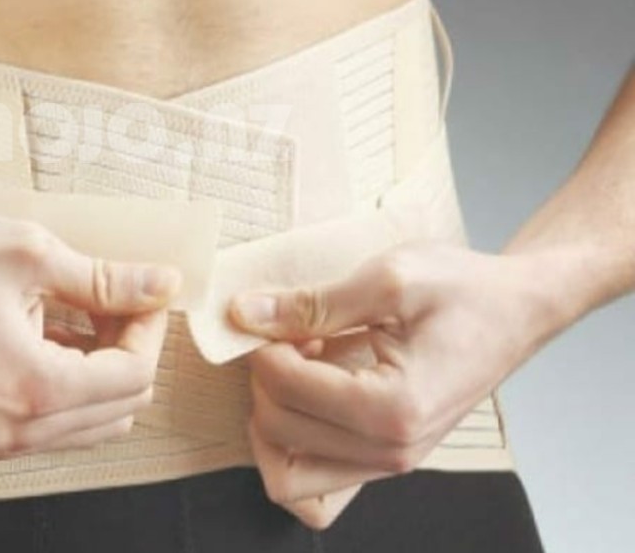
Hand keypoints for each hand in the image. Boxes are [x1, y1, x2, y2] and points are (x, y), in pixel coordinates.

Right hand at [0, 213, 181, 459]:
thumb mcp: (30, 255)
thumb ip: (106, 278)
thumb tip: (163, 284)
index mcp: (35, 387)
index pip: (135, 375)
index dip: (150, 328)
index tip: (141, 292)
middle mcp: (22, 428)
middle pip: (125, 403)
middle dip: (132, 346)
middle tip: (114, 297)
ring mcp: (6, 437)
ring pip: (100, 419)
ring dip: (108, 366)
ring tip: (83, 313)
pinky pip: (65, 421)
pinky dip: (78, 381)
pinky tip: (56, 331)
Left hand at [228, 240, 557, 529]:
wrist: (514, 312)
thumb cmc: (462, 290)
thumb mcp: (387, 278)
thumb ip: (312, 302)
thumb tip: (244, 314)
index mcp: (395, 407)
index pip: (286, 391)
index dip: (263, 347)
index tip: (275, 314)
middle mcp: (392, 450)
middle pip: (277, 433)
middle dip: (265, 379)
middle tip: (288, 335)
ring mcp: (389, 463)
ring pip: (287, 474)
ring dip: (272, 418)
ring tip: (297, 366)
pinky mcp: (383, 460)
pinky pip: (313, 479)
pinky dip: (292, 442)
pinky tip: (308, 389)